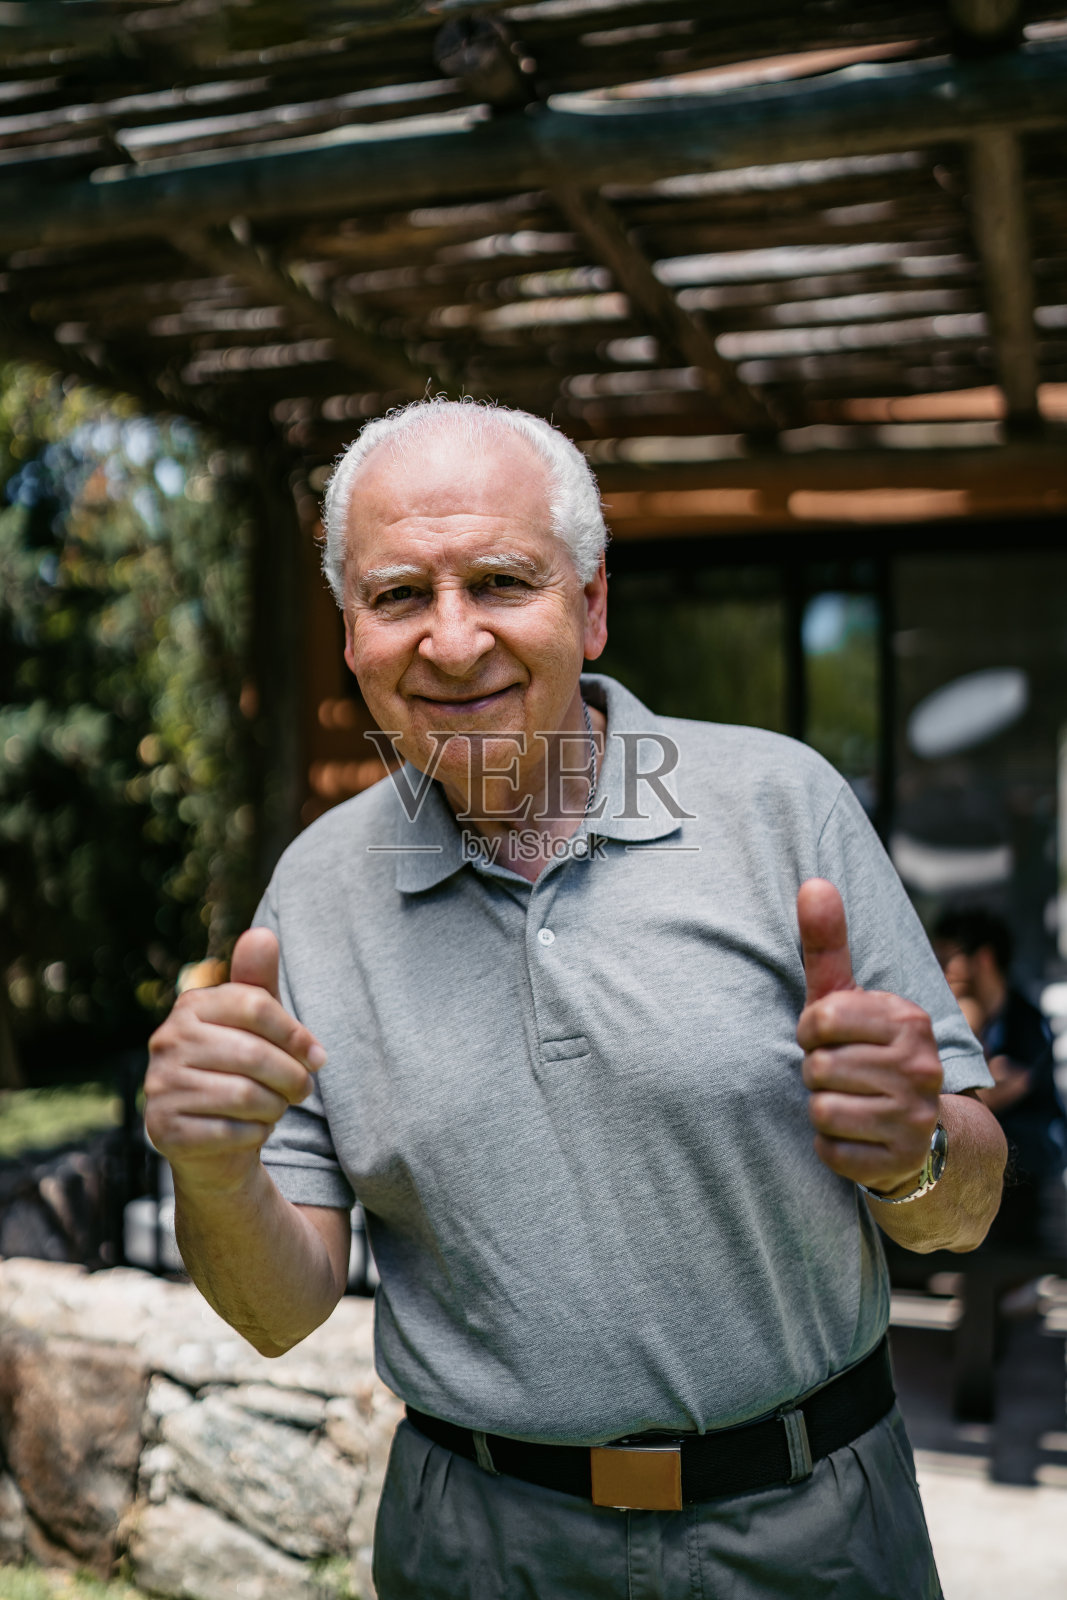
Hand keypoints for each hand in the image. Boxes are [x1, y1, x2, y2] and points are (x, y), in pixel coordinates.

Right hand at [145, 929, 325, 1195]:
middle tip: (303, 1090)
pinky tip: (252, 1130)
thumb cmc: (241, 1069)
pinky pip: (230, 1131)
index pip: (256, 1005)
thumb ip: (259, 982)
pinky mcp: (162, 1129)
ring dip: (275, 1108)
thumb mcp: (254, 1024)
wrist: (212, 1137)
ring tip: (276, 1108)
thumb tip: (262, 934)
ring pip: (244, 1096)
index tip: (318, 1057)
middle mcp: (167, 1041)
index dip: (296, 1033)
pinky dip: (255, 1134)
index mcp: (191, 1006)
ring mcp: (159, 1086)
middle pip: (254, 1054)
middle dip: (292, 1077)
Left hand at [796, 878, 941, 1198]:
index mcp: (907, 1018)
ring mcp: (914, 1115)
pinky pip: (830, 1150)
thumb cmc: (863, 1050)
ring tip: (847, 1101)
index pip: (821, 1018)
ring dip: (820, 1109)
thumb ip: (826, 943)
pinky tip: (853, 1134)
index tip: (826, 1037)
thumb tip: (813, 882)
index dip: (810, 1030)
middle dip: (816, 1072)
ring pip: (822, 1109)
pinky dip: (829, 1145)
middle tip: (841, 1074)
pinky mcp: (899, 1160)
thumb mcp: (846, 997)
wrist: (914, 1130)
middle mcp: (920, 1066)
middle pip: (818, 1067)